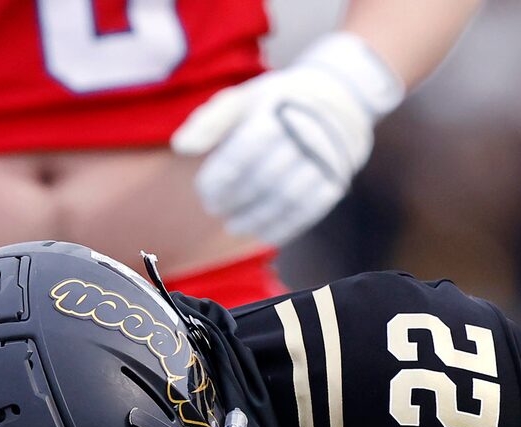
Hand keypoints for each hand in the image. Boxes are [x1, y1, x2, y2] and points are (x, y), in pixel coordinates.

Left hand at [171, 33, 403, 246]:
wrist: (339, 99)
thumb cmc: (277, 103)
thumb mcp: (244, 99)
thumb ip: (210, 121)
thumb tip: (181, 148)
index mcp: (277, 109)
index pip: (244, 151)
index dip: (221, 178)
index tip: (204, 193)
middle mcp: (304, 134)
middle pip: (264, 178)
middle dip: (234, 199)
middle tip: (215, 209)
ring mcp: (325, 159)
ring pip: (286, 198)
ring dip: (255, 218)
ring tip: (233, 226)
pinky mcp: (336, 181)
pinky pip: (308, 211)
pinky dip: (282, 227)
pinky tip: (261, 233)